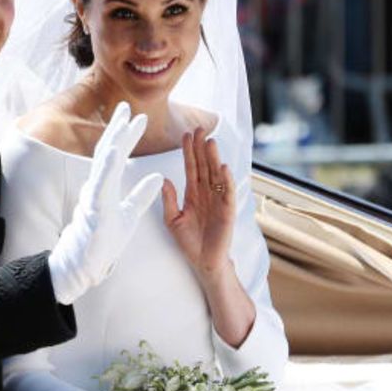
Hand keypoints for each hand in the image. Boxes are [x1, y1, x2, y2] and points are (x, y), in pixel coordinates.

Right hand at [47, 102, 163, 304]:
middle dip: (117, 129)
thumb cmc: (103, 241)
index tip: (137, 117)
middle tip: (125, 106)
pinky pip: (101, 187)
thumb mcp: (129, 215)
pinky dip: (107, 169)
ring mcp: (93, 199)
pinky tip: (114, 154)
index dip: (126, 136)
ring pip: (103, 166)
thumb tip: (159, 177)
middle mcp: (97, 188)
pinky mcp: (94, 212)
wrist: (85, 266)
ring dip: (113, 143)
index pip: (117, 156)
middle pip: (107, 153)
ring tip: (122, 124)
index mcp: (106, 187)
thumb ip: (142, 195)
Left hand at [162, 128, 234, 274]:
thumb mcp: (172, 220)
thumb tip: (163, 179)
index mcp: (193, 194)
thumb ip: (168, 200)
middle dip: (201, 148)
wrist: (203, 262)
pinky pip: (227, 193)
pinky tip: (223, 167)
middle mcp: (207, 193)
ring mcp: (218, 201)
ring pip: (216, 175)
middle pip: (204, 166)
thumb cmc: (189, 242)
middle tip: (199, 128)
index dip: (188, 151)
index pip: (191, 167)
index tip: (185, 134)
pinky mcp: (227, 211)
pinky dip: (226, 180)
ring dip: (214, 159)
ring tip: (210, 142)